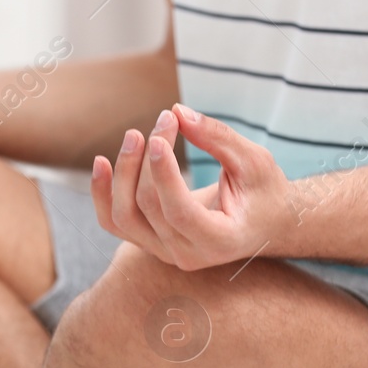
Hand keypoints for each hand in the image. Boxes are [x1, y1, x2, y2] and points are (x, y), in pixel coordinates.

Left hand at [90, 103, 293, 270]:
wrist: (265, 221)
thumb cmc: (264, 190)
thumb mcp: (253, 161)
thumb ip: (218, 137)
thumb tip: (177, 111)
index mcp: (220, 241)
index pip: (179, 212)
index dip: (163, 174)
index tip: (160, 135)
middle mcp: (188, 255)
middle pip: (149, 207)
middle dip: (149, 159)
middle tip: (165, 119)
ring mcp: (165, 252)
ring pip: (124, 217)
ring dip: (122, 173)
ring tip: (134, 135)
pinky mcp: (151, 241)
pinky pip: (115, 222)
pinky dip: (103, 194)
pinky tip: (101, 163)